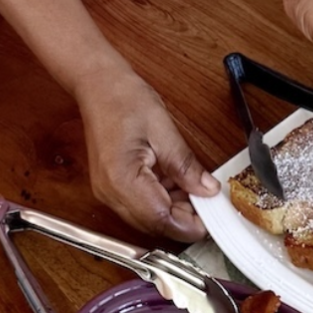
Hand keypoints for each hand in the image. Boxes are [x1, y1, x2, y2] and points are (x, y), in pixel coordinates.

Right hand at [77, 70, 219, 240]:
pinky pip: (140, 204)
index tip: (212, 221)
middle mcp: (110, 192)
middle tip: (210, 205)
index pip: (160, 218)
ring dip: (174, 209)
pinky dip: (162, 199)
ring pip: (147, 217)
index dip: (189, 225)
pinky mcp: (111, 187)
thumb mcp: (164, 131)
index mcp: (122, 179)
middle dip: (184, 219)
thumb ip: (186, 166)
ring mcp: (108, 191)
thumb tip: (208, 190)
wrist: (99, 87)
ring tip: (196, 189)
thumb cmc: (126, 101)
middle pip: (153, 224)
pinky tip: (178, 184)